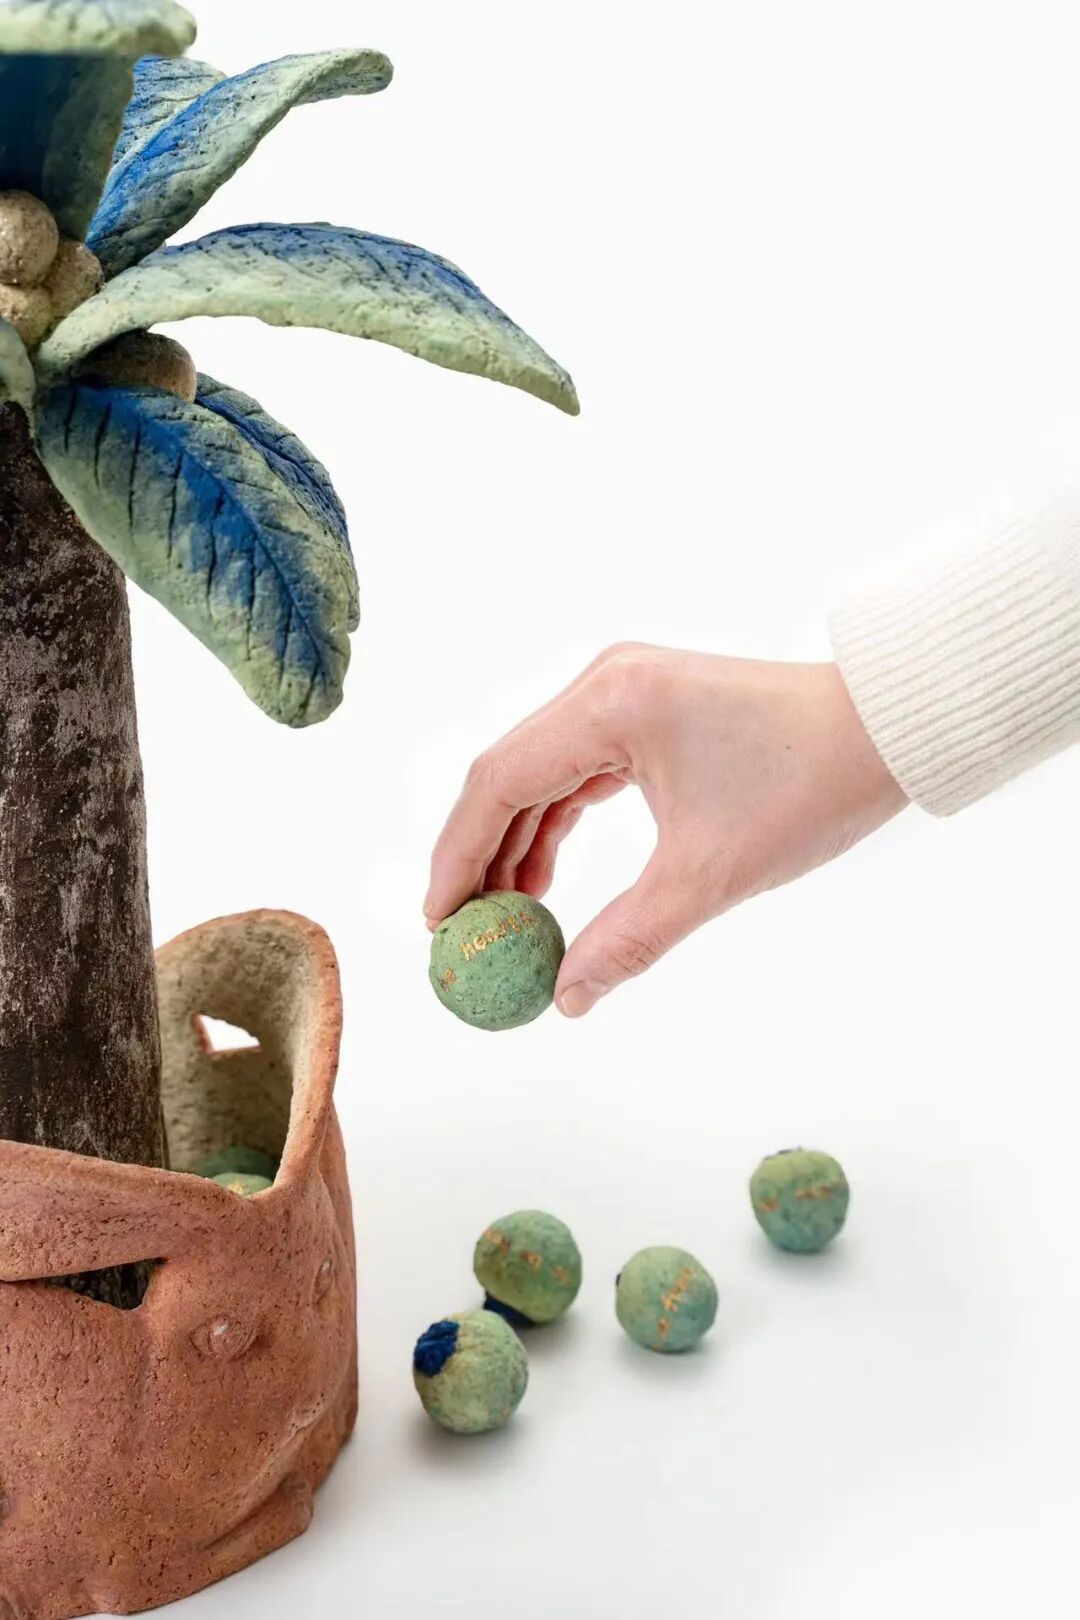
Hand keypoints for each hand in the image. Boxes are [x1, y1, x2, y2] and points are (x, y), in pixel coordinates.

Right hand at [425, 645, 907, 1017]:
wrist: (886, 730)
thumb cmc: (810, 787)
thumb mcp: (711, 874)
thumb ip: (627, 939)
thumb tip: (566, 999)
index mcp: (610, 703)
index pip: (499, 781)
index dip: (458, 856)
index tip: (438, 922)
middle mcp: (605, 683)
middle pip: (508, 774)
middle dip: (480, 855)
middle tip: (461, 929)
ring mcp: (626, 691)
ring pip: (540, 773)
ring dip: (517, 843)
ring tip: (505, 918)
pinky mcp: (647, 708)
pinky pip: (578, 769)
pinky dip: (556, 823)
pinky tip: (545, 878)